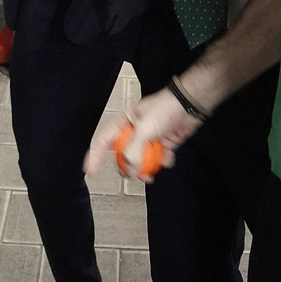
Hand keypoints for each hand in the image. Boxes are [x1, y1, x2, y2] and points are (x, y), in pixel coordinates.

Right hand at [85, 87, 203, 183]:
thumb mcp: (144, 128)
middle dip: (127, 168)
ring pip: (141, 160)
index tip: (91, 171)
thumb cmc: (166, 107)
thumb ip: (133, 150)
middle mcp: (135, 131)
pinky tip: (168, 156)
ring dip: (147, 169)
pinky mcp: (163, 144)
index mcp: (124, 123)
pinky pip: (158, 159)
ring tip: (150, 174)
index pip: (104, 141)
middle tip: (130, 176)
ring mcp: (149, 138)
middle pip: (123, 155)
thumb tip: (129, 169)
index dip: (95, 156)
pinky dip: (163, 161)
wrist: (189, 106)